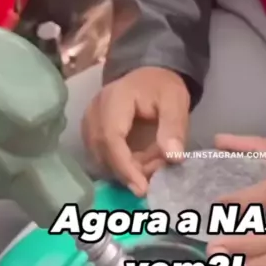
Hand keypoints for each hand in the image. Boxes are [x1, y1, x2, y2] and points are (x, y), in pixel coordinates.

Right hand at [82, 67, 189, 195]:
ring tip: (153, 163)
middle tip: (157, 174)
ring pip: (101, 158)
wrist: (149, 77)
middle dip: (130, 171)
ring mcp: (89, 123)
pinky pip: (102, 157)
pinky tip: (142, 161)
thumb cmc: (162, 88)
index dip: (125, 166)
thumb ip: (174, 128)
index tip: (142, 188)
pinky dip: (122, 165)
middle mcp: (95, 111)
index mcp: (115, 99)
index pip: (111, 138)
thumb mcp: (176, 102)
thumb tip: (173, 157)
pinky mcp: (91, 133)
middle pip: (103, 152)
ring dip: (127, 169)